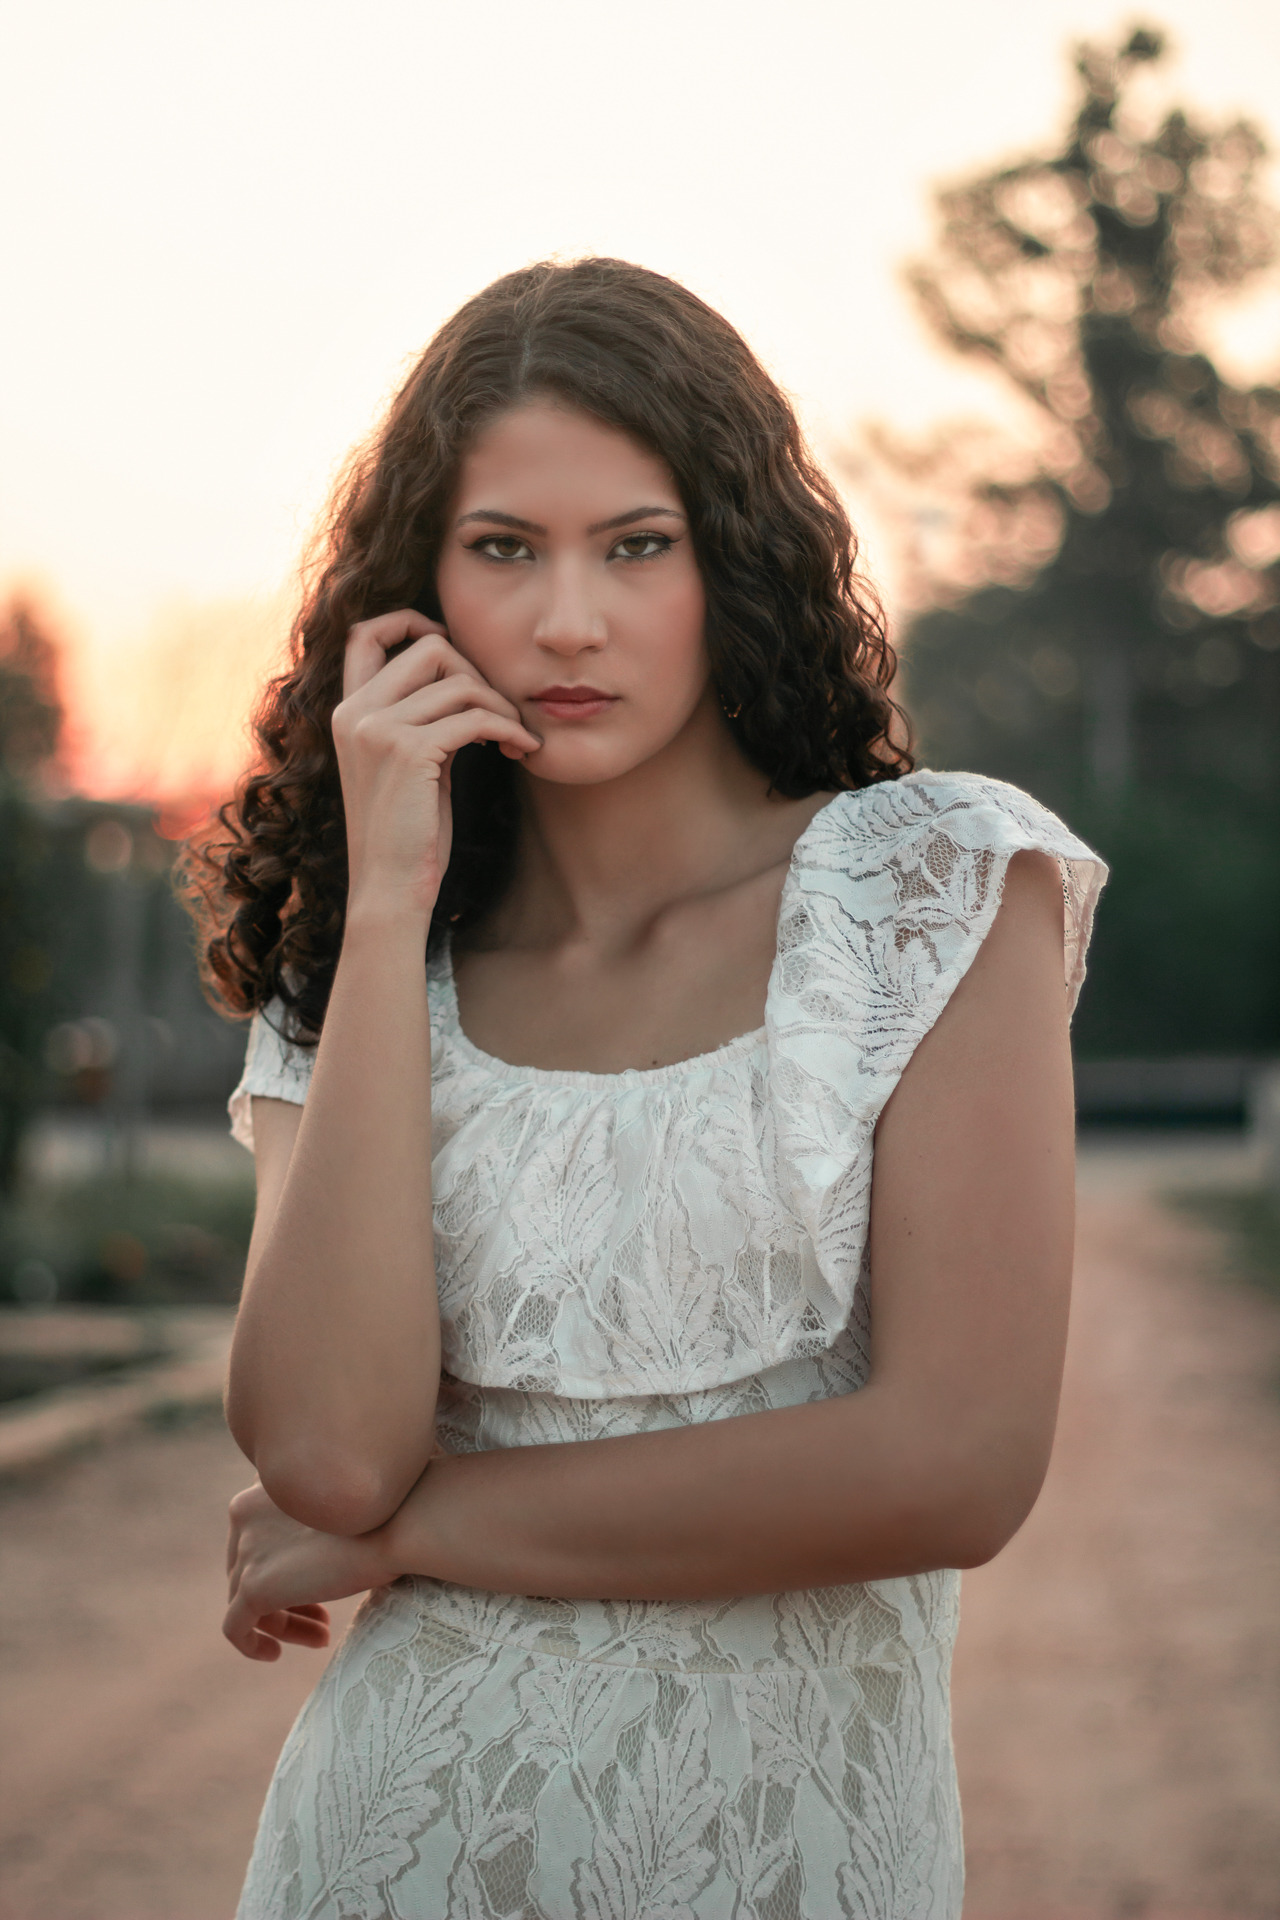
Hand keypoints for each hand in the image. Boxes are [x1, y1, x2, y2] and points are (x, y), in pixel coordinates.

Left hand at [223, 1480, 394, 1661]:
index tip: (320, 1594)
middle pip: (249, 1572)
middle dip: (286, 1600)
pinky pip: (234, 1627)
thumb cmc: (385, 1512)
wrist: (399, 1522)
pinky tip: (274, 1655)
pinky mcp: (253, 1587)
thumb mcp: (338, 1507)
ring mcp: (248, 1552)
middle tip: (324, 1620)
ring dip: (284, 1623)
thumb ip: (310, 1522)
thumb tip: (310, 1558)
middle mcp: (244, 1515)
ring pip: (246, 1601)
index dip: (286, 1571)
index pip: (256, 1541)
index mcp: (262, 1489)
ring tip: (321, 1636)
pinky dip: (250, 1644)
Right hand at [332, 611, 540, 921]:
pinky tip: (522, 750)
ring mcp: (377, 729)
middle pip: (429, 646)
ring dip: (501, 705)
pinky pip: (474, 716)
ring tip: (514, 737)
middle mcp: (354, 712)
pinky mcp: (409, 752)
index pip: (365, 632)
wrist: (390, 891)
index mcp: (347, 711)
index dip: (411, 621)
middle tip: (499, 713)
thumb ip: (416, 719)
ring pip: (459, 680)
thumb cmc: (407, 835)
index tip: (456, 649)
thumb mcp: (404, 766)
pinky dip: (508, 728)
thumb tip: (463, 680)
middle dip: (477, 672)